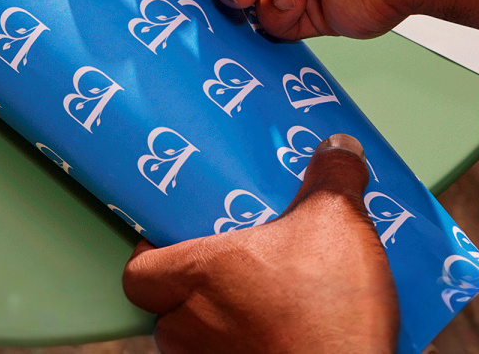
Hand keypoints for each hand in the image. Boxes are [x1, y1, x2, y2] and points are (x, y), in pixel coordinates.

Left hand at [122, 135, 398, 353]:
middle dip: (192, 294)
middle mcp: (190, 329)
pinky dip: (245, 351)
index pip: (138, 272)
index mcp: (197, 275)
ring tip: (259, 307)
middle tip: (228, 272)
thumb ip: (333, 178)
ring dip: (219, 327)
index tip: (172, 241)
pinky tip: (279, 340)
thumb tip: (340, 145)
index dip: (149, 257)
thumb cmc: (327, 312)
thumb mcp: (337, 223)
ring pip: (195, 344)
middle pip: (165, 309)